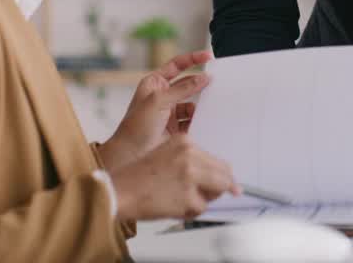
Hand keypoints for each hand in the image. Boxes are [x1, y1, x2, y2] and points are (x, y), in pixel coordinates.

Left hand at [99, 50, 212, 169]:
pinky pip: (192, 120)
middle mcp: (162, 96)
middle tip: (215, 83)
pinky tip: (202, 122)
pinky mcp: (176, 129)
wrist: (130, 155)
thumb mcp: (159, 101)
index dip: (192, 59)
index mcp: (154, 83)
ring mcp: (169, 113)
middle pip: (187, 84)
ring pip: (192, 104)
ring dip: (199, 106)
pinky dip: (198, 120)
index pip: (176, 65)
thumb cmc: (136, 126)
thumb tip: (203, 78)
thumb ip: (183, 88)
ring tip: (208, 108)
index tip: (208, 57)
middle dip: (199, 84)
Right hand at [110, 134, 239, 220]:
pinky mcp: (189, 196)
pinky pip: (201, 207)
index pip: (216, 158)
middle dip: (226, 186)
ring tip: (185, 199)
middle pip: (224, 173)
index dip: (222, 173)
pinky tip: (175, 206)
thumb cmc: (137, 177)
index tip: (230, 180)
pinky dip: (192, 210)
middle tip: (232, 192)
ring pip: (218, 190)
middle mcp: (190, 155)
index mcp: (184, 141)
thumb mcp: (165, 154)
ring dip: (206, 198)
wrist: (119, 191)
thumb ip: (189, 161)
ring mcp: (191, 176)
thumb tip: (215, 176)